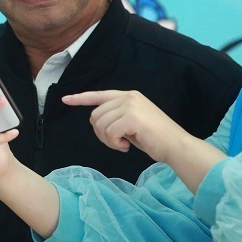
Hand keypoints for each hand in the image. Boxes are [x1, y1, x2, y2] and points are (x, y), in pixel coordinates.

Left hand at [62, 90, 189, 163]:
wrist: (175, 144)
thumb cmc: (154, 138)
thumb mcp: (132, 122)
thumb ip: (116, 117)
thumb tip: (97, 122)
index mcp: (128, 96)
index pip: (99, 95)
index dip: (80, 98)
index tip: (66, 99)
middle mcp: (128, 97)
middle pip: (95, 115)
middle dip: (100, 133)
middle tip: (116, 143)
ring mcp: (130, 105)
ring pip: (100, 125)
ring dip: (108, 140)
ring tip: (123, 144)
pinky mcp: (132, 117)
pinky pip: (109, 132)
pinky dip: (115, 144)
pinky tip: (127, 146)